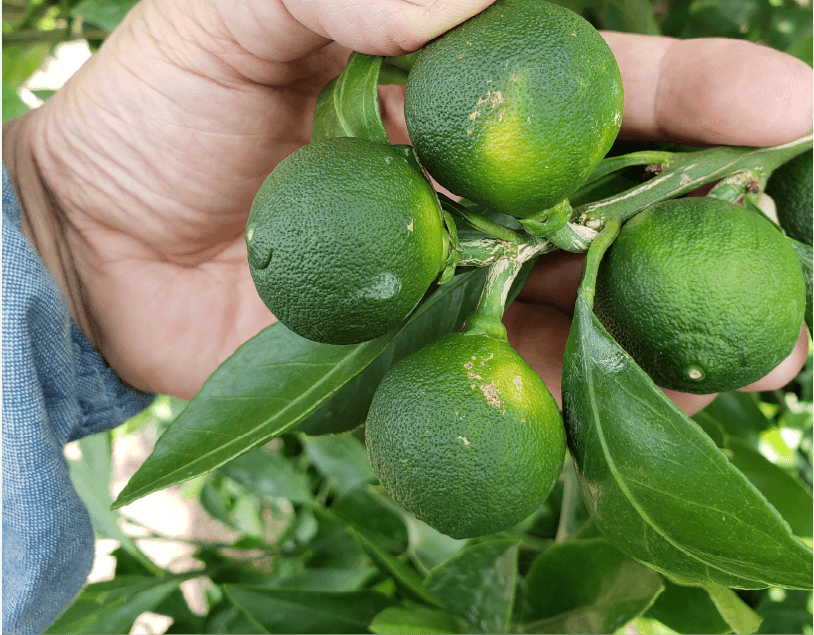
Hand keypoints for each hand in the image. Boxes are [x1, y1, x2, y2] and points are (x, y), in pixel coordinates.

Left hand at [5, 1, 810, 410]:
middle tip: (800, 261)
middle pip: (610, 206)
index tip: (791, 117)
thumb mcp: (231, 18)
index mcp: (445, 99)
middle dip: (712, 225)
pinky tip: (648, 406)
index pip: (592, 94)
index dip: (692, 102)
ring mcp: (447, 281)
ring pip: (578, 301)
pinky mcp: (413, 358)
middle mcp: (464, 191)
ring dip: (667, 327)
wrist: (96, 248)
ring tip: (765, 353)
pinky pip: (510, 377)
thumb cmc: (151, 119)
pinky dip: (577, 389)